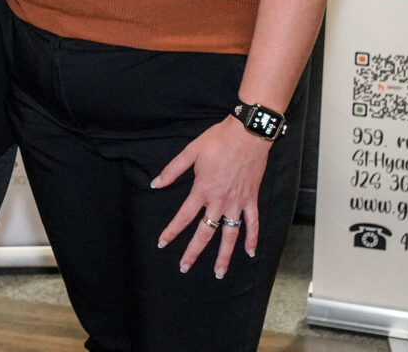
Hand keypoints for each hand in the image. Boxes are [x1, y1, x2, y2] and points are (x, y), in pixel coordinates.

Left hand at [153, 119, 271, 278]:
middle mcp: (219, 201)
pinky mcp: (251, 199)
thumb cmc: (218, 140)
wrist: (247, 134)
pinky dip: (252, 239)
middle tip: (184, 267)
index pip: (184, 217)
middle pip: (205, 232)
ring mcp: (237, 203)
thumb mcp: (191, 152)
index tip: (162, 244)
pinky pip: (253, 223)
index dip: (172, 231)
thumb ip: (172, 170)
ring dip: (224, 255)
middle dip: (193, 252)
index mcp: (202, 190)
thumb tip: (155, 184)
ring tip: (219, 272)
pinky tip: (250, 253)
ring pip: (230, 235)